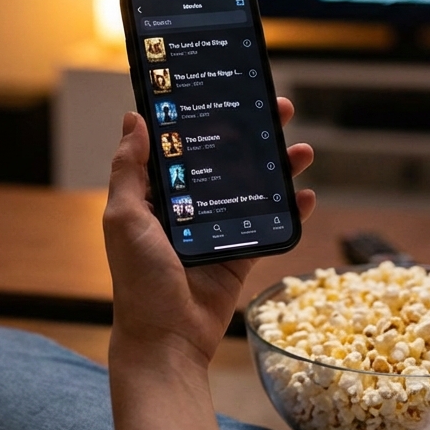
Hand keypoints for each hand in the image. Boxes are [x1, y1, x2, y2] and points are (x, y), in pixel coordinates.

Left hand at [103, 98, 314, 369]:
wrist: (167, 339)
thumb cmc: (138, 280)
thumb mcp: (124, 217)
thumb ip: (129, 170)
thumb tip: (134, 118)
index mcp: (156, 194)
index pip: (183, 144)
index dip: (203, 116)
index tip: (226, 90)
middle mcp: (188, 206)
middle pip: (225, 159)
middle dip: (252, 133)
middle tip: (277, 109)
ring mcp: (217, 229)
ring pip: (252, 187)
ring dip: (279, 166)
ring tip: (301, 148)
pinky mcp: (240, 254)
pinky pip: (269, 226)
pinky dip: (290, 210)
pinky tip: (305, 194)